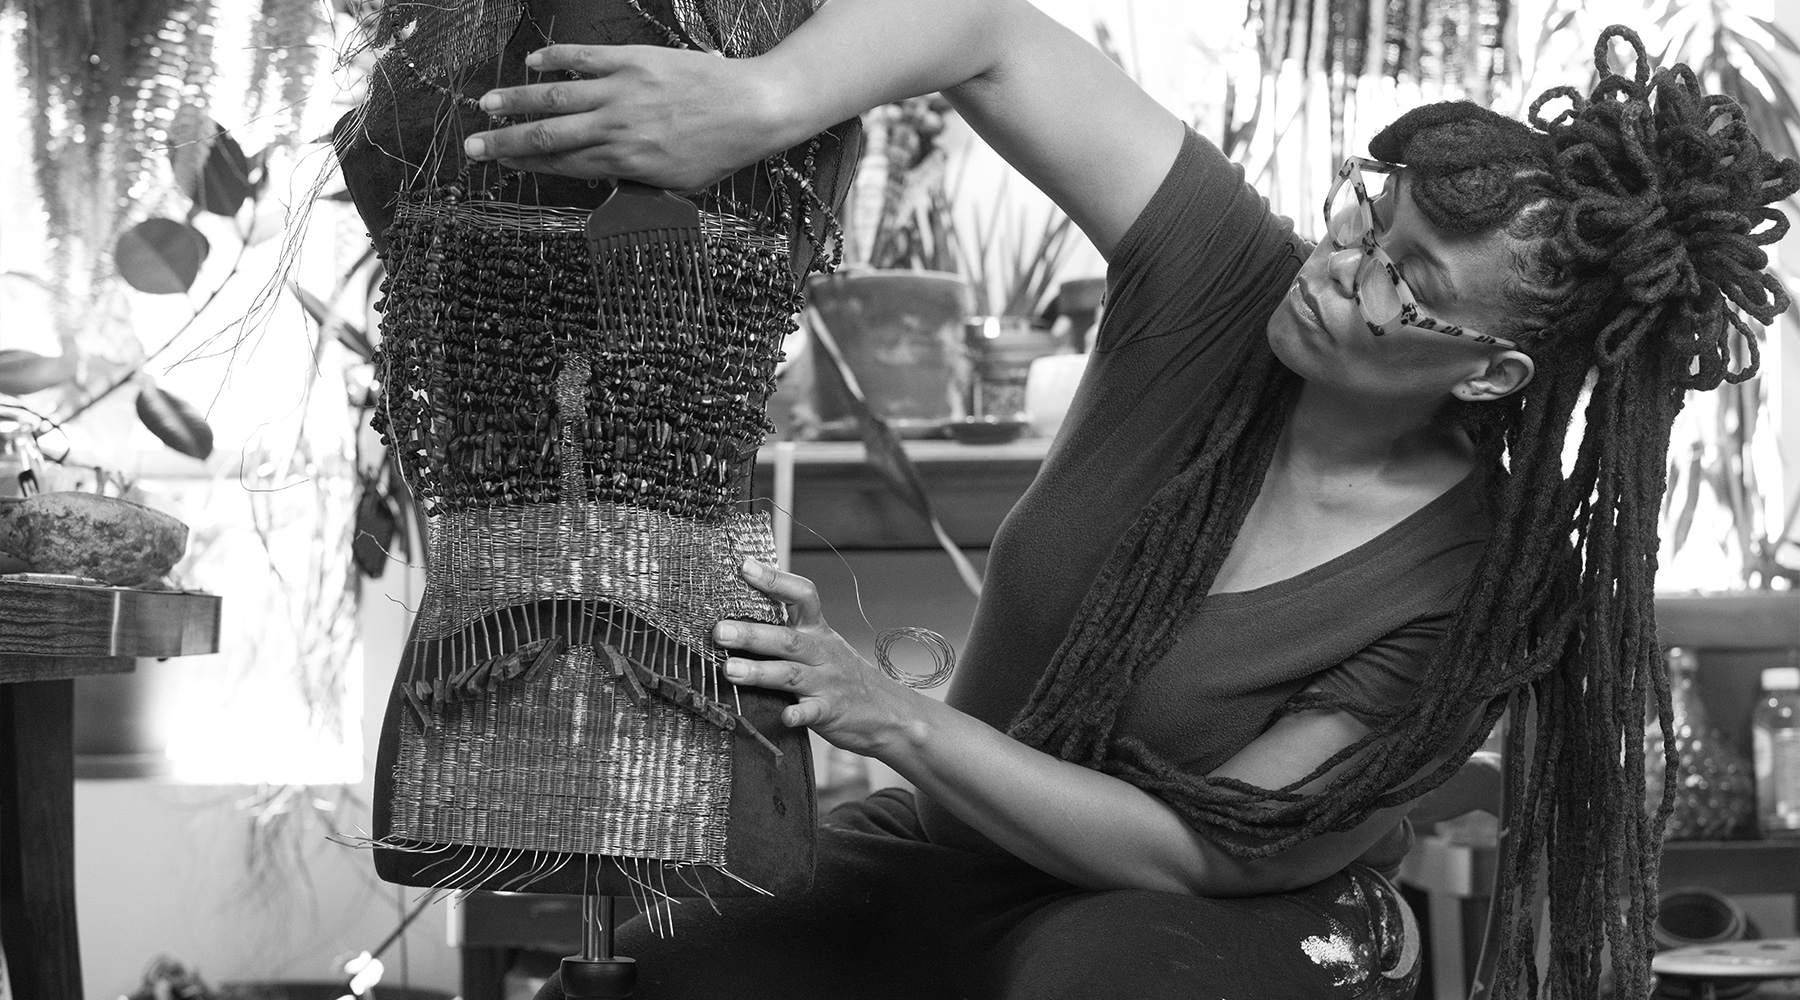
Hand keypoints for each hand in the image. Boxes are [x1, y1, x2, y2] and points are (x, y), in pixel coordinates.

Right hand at [462, 45, 791, 187]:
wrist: (751, 110)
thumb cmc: (719, 151)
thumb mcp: (675, 183)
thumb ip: (635, 179)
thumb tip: (603, 177)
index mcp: (624, 164)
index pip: (563, 165)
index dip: (527, 166)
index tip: (503, 165)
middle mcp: (615, 129)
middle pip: (547, 137)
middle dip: (504, 143)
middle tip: (473, 147)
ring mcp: (621, 93)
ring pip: (555, 99)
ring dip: (516, 102)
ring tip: (487, 105)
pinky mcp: (632, 62)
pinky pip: (583, 61)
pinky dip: (554, 61)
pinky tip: (532, 64)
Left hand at [714, 558, 915, 755]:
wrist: (888, 711)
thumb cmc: (845, 676)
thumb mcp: (822, 645)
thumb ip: (789, 631)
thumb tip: (740, 615)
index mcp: (818, 632)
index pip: (801, 596)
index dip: (774, 579)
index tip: (746, 566)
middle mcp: (821, 653)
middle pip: (787, 638)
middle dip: (752, 633)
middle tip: (720, 631)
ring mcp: (826, 682)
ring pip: (791, 673)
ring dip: (760, 671)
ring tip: (730, 670)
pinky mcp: (830, 711)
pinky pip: (812, 711)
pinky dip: (797, 713)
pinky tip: (783, 716)